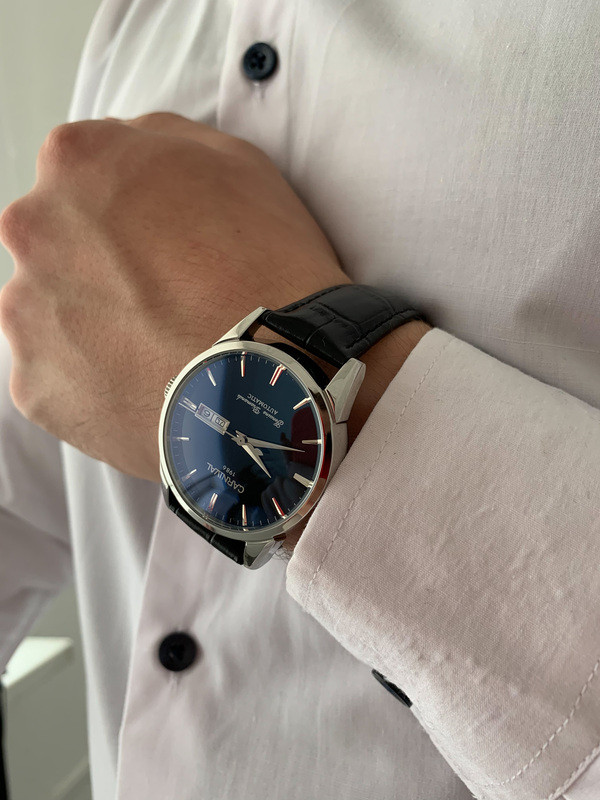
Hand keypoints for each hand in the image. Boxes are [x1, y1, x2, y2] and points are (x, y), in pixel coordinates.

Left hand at [0, 112, 429, 484]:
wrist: (272, 374)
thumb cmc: (266, 270)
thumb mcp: (237, 161)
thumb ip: (164, 141)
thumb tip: (136, 151)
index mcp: (77, 164)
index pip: (80, 174)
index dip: (126, 210)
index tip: (158, 241)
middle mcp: (35, 229)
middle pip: (55, 242)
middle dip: (99, 265)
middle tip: (160, 298)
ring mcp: (27, 311)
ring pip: (49, 311)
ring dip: (90, 323)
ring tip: (155, 346)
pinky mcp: (36, 385)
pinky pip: (55, 376)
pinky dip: (91, 380)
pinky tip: (141, 382)